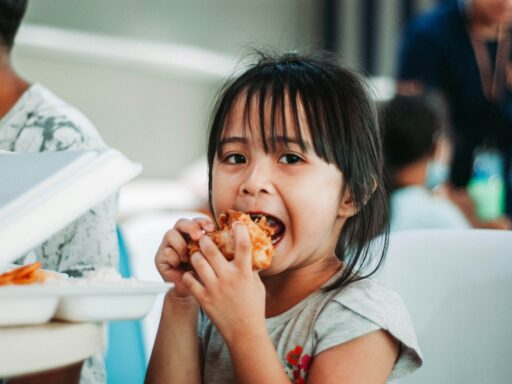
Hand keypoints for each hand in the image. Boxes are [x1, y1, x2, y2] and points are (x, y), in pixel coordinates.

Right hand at [155, 217, 215, 297]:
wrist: (191, 291)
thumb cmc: (203, 273)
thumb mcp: (212, 258)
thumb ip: (216, 246)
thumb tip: (231, 237)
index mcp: (192, 234)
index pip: (196, 221)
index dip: (203, 222)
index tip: (213, 229)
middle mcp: (179, 237)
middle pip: (181, 222)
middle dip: (191, 227)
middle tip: (199, 237)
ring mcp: (168, 246)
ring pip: (170, 234)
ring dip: (181, 244)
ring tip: (188, 256)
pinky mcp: (160, 257)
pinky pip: (166, 252)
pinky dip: (175, 258)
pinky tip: (180, 265)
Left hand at [183, 222, 266, 342]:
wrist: (244, 332)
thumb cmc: (253, 308)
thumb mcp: (257, 285)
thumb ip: (251, 269)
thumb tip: (251, 255)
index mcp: (244, 273)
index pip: (243, 246)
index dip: (239, 231)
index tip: (236, 223)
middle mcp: (228, 278)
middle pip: (211, 250)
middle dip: (205, 241)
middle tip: (203, 238)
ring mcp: (214, 288)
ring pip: (197, 262)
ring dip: (195, 256)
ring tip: (196, 255)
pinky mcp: (204, 298)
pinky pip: (189, 280)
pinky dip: (189, 275)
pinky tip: (191, 274)